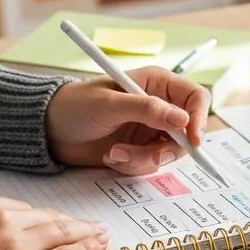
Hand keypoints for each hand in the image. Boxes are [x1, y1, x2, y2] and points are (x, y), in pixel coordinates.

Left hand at [45, 66, 210, 172]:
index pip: (195, 97)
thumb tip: (183, 119)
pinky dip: (132, 165)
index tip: (193, 140)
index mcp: (157, 83)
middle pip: (187, 131)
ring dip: (143, 159)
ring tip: (114, 154)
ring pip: (169, 152)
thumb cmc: (75, 105)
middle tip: (148, 155)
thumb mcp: (110, 105)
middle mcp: (159, 106)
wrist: (49, 131)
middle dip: (166, 148)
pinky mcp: (140, 150)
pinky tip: (111, 156)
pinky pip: (151, 165)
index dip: (200, 117)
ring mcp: (150, 130)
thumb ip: (147, 109)